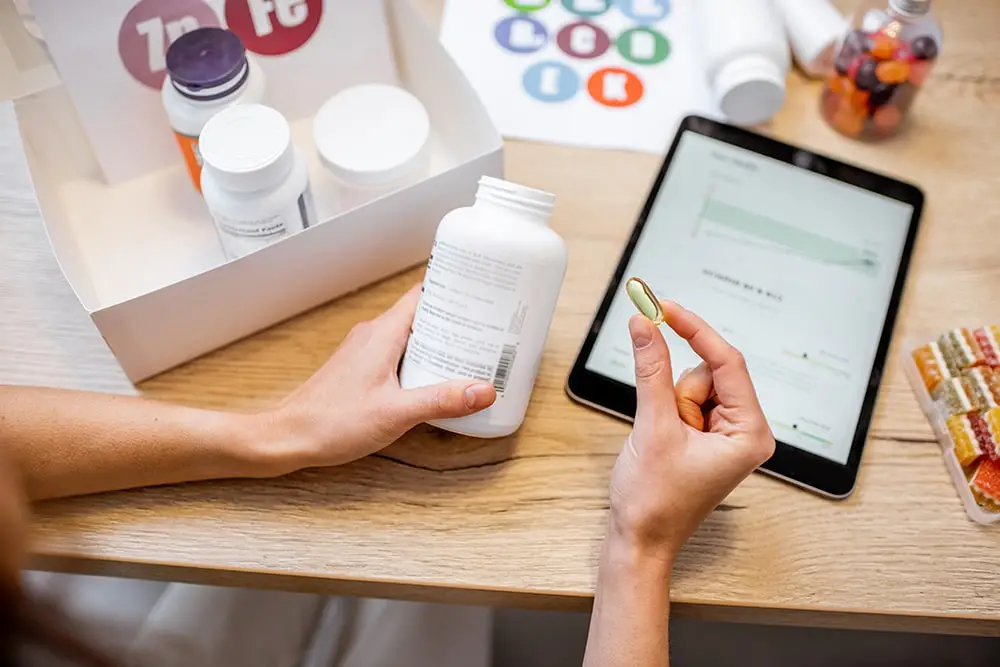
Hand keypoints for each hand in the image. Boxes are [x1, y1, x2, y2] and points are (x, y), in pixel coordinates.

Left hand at [258, 285, 496, 471]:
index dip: (452, 291)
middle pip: (420, 316)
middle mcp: (372, 336)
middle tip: (486, 328)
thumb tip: (484, 390)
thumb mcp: (397, 412)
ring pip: (409, 337)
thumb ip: (441, 400)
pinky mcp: (360, 371)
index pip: (422, 296)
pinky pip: (397, 355)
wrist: (289, 437)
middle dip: (452, 321)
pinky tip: (433, 380)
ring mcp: (364, 353)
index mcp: (382, 334)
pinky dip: (420, 361)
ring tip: (468, 353)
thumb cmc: (333, 422)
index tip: (480, 293)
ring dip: (436, 344)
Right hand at [608, 302, 774, 562]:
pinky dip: (666, 412)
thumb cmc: (654, 501)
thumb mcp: (652, 426)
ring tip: (663, 442)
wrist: (639, 541)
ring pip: (692, 385)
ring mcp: (727, 435)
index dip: (694, 330)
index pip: (728, 362)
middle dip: (677, 391)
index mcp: (750, 432)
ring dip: (669, 404)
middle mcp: (746, 431)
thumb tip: (645, 325)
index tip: (663, 307)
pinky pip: (684, 401)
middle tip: (663, 425)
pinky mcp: (707, 437)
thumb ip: (651, 369)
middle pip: (708, 373)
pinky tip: (663, 442)